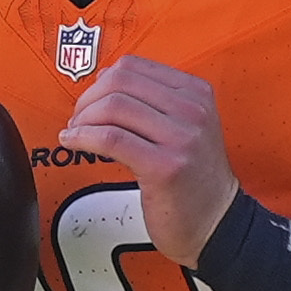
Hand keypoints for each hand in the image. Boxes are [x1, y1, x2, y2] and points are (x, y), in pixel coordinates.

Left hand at [58, 55, 237, 266]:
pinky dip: (83, 138)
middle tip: (78, 119)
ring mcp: (182, 138)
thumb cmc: (194, 180)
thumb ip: (151, 102)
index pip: (133, 66)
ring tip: (76, 134)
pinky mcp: (165, 166)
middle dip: (88, 99)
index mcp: (196, 93)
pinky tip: (75, 143)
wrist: (216, 224)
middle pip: (120, 82)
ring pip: (113, 107)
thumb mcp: (185, 127)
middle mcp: (193, 110)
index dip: (100, 81)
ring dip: (83, 120)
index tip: (90, 100)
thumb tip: (103, 82)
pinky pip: (111, 139)